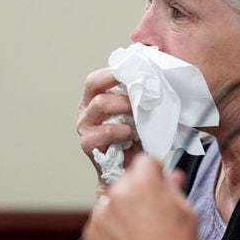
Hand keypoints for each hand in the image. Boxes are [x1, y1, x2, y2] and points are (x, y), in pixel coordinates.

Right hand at [76, 68, 140, 190]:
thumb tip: (154, 76)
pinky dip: (120, 130)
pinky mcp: (88, 144)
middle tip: (141, 94)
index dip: (113, 71)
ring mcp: (85, 127)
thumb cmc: (134, 137)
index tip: (135, 71)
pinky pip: (102, 132)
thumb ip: (137, 95)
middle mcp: (86, 110)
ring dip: (123, 105)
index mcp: (94, 98)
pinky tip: (131, 134)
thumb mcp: (136, 112)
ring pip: (99, 104)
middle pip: (94, 84)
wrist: (128, 169)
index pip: (97, 78)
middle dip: (121, 86)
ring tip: (138, 114)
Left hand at [83, 154, 198, 239]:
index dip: (154, 172)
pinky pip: (100, 225)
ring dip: (121, 211)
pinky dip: (110, 231)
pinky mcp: (89, 238)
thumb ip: (174, 190)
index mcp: (143, 183)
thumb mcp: (187, 213)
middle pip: (125, 181)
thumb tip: (172, 177)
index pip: (144, 161)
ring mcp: (99, 217)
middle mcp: (116, 195)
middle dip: (136, 191)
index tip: (158, 182)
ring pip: (110, 203)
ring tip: (138, 234)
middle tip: (151, 212)